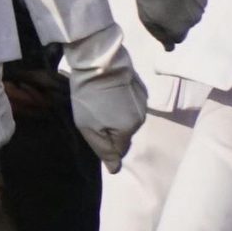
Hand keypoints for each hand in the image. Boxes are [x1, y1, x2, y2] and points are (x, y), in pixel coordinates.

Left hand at [60, 24, 146, 170]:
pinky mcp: (141, 88)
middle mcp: (141, 118)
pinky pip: (130, 104)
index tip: (92, 131)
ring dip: (116, 116)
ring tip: (99, 102)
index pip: (119, 149)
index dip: (105, 144)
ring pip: (128, 118)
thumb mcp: (88, 126)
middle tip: (92, 114)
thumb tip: (115, 170)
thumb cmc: (88, 96)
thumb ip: (103, 149)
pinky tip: (108, 93)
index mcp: (129, 129)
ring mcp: (144, 101)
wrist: (98, 61)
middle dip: (110, 130)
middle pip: (124, 134)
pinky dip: (120, 103)